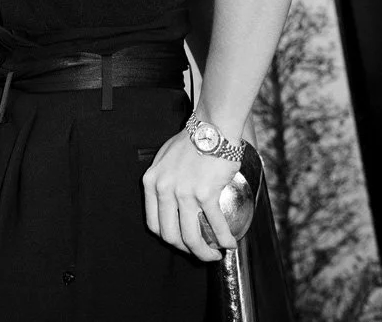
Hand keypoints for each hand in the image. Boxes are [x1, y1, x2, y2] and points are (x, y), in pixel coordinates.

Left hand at [142, 129, 239, 261]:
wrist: (211, 127)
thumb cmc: (191, 140)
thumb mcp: (164, 158)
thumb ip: (163, 180)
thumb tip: (169, 202)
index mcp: (151, 182)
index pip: (153, 223)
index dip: (168, 239)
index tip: (181, 242)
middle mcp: (164, 189)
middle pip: (171, 236)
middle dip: (186, 250)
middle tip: (200, 252)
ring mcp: (184, 193)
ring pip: (191, 237)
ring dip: (205, 253)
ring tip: (215, 254)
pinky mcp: (205, 193)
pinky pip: (215, 225)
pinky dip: (224, 239)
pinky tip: (230, 243)